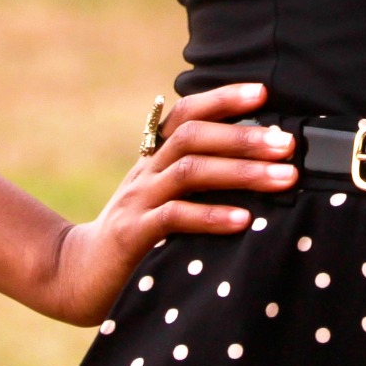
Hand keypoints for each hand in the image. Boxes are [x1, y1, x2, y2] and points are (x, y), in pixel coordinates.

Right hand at [29, 82, 297, 326]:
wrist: (77, 274)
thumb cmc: (138, 236)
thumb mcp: (165, 199)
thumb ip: (199, 180)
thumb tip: (263, 165)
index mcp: (155, 158)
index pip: (187, 114)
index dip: (223, 99)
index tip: (264, 92)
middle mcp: (147, 171)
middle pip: (195, 137)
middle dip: (245, 137)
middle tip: (288, 144)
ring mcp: (138, 200)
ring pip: (190, 172)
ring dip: (241, 172)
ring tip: (284, 178)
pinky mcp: (133, 234)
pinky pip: (174, 217)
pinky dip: (211, 216)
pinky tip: (243, 220)